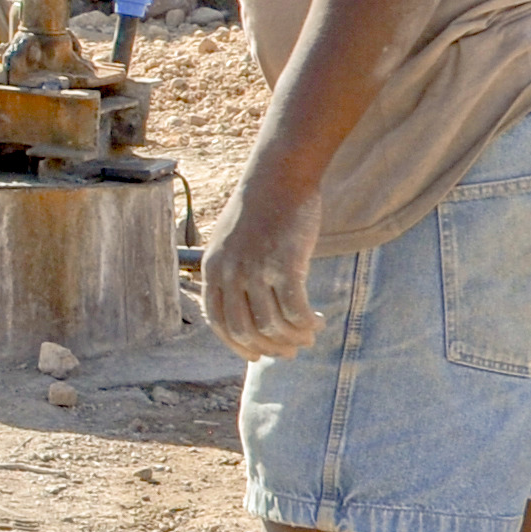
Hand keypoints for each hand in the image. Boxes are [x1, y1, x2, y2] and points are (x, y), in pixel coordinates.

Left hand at [203, 164, 326, 362]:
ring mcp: (256, 269)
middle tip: (291, 352)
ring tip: (310, 335)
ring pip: (273, 325)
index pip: (219, 322)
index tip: (257, 356)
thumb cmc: (262, 208)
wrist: (280, 176)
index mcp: (213, 268)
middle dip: (270, 348)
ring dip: (294, 337)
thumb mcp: (233, 242)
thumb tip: (250, 310)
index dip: (237, 345)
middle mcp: (230, 272)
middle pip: (246, 331)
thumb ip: (234, 272)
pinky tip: (318, 321)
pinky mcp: (285, 265)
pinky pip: (296, 311)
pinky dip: (307, 324)